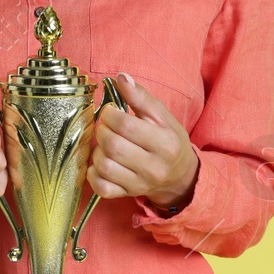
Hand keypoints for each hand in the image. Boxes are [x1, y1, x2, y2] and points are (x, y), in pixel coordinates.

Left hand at [88, 73, 198, 210]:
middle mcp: (154, 167)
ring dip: (97, 150)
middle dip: (103, 130)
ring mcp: (140, 184)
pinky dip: (93, 174)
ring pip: (104, 166)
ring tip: (105, 144)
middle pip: (113, 146)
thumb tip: (121, 78)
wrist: (180, 176)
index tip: (110, 111)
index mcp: (166, 143)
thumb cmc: (169, 141)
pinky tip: (100, 163)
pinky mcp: (128, 195)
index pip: (126, 125)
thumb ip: (141, 97)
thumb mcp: (162, 116)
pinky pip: (101, 188)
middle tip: (107, 126)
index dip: (110, 113)